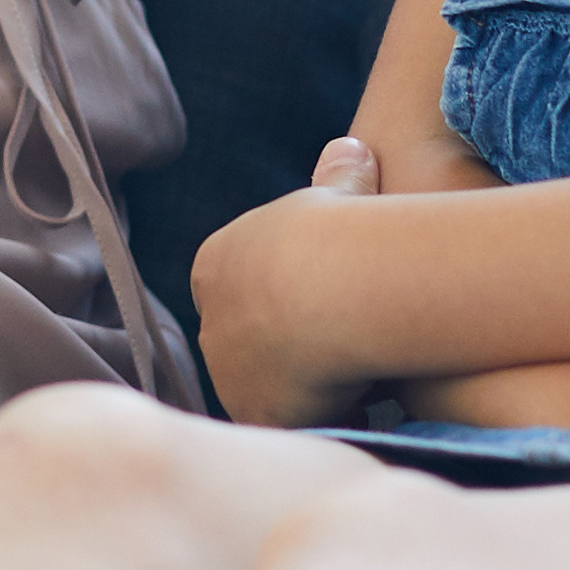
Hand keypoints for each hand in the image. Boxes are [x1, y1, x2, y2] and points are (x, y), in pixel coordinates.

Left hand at [193, 158, 384, 426]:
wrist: (333, 287)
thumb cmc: (340, 231)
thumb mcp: (341, 191)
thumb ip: (341, 175)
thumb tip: (351, 146)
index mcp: (218, 264)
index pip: (233, 285)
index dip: (275, 294)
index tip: (317, 298)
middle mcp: (211, 320)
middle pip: (244, 342)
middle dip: (283, 348)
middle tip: (339, 348)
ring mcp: (228, 372)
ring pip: (264, 387)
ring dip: (301, 390)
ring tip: (355, 383)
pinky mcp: (254, 412)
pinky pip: (287, 423)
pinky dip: (319, 420)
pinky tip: (359, 411)